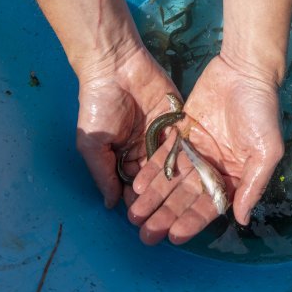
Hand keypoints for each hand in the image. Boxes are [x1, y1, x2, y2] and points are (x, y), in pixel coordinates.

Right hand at [76, 45, 181, 208]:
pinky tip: (199, 178)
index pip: (133, 186)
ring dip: (179, 184)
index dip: (138, 203)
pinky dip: (191, 159)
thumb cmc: (98, 106)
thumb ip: (102, 174)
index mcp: (123, 157)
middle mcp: (145, 150)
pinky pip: (186, 143)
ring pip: (173, 165)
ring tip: (187, 207)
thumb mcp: (92, 144)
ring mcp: (163, 136)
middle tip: (171, 224)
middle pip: (156, 179)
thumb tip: (110, 206)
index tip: (146, 224)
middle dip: (162, 200)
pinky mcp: (179, 121)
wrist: (116, 67)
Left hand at [128, 54, 283, 243]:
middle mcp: (214, 165)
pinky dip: (151, 169)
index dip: (192, 221)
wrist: (245, 69)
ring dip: (154, 197)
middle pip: (186, 196)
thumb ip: (254, 185)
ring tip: (135, 214)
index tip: (174, 237)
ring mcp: (197, 148)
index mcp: (236, 174)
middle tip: (146, 234)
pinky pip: (164, 154)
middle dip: (166, 215)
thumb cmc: (262, 110)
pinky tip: (137, 185)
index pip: (210, 204)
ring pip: (172, 178)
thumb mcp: (267, 150)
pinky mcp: (183, 130)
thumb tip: (242, 220)